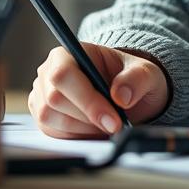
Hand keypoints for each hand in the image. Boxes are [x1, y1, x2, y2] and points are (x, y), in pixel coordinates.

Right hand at [29, 42, 170, 138]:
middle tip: (116, 126)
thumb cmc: (131, 78)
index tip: (113, 120)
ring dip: (83, 129)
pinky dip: (76, 136)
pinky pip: (52, 133)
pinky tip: (95, 130)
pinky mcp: (43, 117)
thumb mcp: (145, 73)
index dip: (87, 100)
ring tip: (107, 125)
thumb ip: (137, 79)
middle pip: (54, 100)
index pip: (64, 74)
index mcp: (69, 53)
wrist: (126, 94)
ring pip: (50, 118)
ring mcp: (43, 95)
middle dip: (88, 118)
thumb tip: (120, 95)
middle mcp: (49, 72)